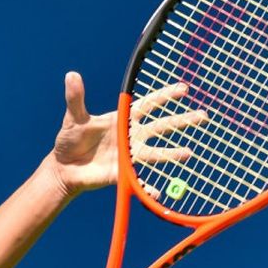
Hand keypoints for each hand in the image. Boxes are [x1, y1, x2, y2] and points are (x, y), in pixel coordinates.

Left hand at [50, 72, 206, 196]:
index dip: (165, 97)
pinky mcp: (122, 174)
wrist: (64, 167)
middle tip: (203, 116)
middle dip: (182, 121)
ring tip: (188, 153)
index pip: (148, 105)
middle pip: (160, 127)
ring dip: (171, 154)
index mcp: (122, 120)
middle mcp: (130, 137)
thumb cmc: (69, 140)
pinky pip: (139, 180)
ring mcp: (128, 156)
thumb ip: (75, 98)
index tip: (183, 89)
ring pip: (155, 154)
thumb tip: (71, 75)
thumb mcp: (73, 118)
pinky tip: (157, 191)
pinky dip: (148, 187)